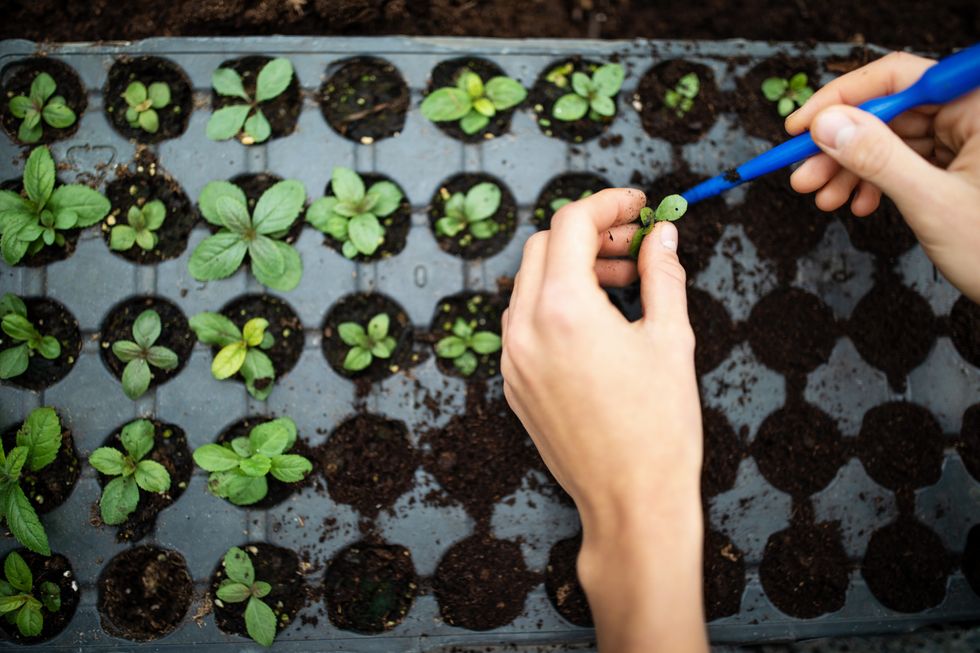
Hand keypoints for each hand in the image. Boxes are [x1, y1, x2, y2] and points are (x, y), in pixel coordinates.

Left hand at [501, 189, 706, 651]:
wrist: (631, 502)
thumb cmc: (660, 427)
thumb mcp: (671, 339)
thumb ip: (662, 273)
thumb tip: (661, 233)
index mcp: (563, 309)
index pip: (571, 224)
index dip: (608, 203)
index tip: (639, 204)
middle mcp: (525, 329)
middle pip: (543, 246)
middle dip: (589, 233)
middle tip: (635, 243)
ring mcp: (513, 359)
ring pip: (529, 283)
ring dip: (572, 268)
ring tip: (625, 283)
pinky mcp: (514, 384)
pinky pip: (525, 321)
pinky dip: (556, 303)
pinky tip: (598, 320)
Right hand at [785, 51, 979, 301]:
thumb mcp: (933, 202)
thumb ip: (878, 158)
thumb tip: (827, 125)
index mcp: (978, 106)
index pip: (898, 78)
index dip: (842, 98)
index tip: (801, 125)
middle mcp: (973, 115)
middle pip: (888, 113)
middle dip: (840, 146)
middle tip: (803, 175)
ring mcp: (967, 141)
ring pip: (891, 141)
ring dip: (850, 170)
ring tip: (823, 199)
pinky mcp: (960, 166)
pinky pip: (905, 163)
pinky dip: (875, 183)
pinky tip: (858, 204)